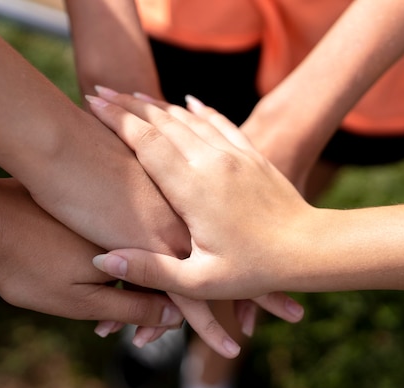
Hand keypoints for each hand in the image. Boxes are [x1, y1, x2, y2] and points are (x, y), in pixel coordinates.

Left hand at [0, 178, 187, 328]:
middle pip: (158, 266)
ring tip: (91, 309)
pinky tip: (85, 269)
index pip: (172, 286)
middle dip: (139, 302)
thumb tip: (172, 318)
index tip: (141, 339)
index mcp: (138, 248)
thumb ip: (131, 309)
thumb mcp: (83, 300)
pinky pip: (119, 228)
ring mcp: (119, 202)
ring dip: (124, 281)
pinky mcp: (100, 193)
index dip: (162, 318)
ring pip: (137, 248)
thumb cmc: (30, 265)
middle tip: (108, 330)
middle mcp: (136, 220)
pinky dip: (110, 254)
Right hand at [86, 87, 308, 317]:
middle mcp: (211, 162)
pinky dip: (199, 110)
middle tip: (102, 90)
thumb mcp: (200, 282)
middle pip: (163, 121)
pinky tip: (188, 101)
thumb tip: (103, 259)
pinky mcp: (251, 156)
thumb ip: (150, 272)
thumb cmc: (255, 269)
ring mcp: (234, 155)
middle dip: (129, 104)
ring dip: (158, 104)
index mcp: (193, 188)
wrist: (312, 248)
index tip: (91, 101)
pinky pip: (220, 122)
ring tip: (133, 94)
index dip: (115, 119)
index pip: (146, 140)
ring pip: (189, 118)